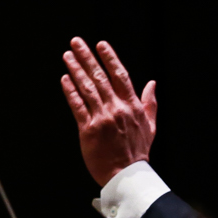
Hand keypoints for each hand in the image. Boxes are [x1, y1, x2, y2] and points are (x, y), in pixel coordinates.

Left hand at [60, 38, 156, 186]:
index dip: (110, 58)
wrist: (126, 175)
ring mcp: (101, 119)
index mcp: (131, 106)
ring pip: (87, 89)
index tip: (101, 44)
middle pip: (100, 77)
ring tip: (68, 55)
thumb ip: (149, 103)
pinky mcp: (88, 130)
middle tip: (76, 42)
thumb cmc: (137, 151)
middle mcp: (116, 109)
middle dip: (87, 57)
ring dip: (76, 70)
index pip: (120, 75)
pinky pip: (78, 107)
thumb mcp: (150, 126)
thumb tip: (152, 83)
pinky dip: (71, 92)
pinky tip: (65, 79)